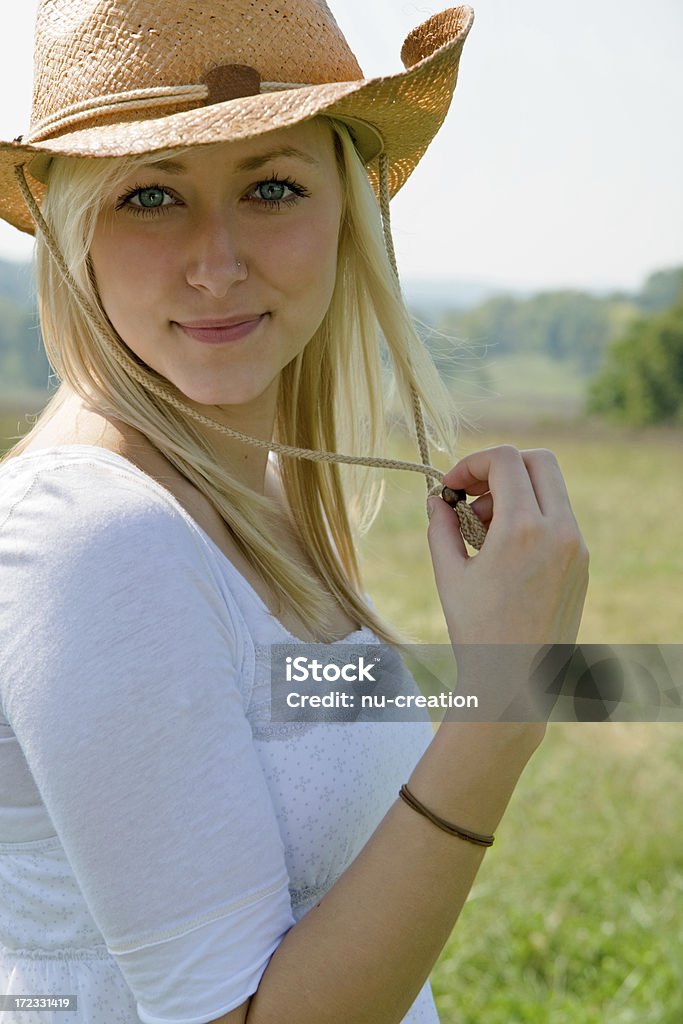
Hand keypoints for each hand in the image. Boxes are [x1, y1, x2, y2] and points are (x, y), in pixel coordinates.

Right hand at [427, 445, 588, 645]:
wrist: (517, 681)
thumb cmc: (476, 631)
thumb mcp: (448, 574)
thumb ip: (440, 527)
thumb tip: (437, 499)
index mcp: (523, 529)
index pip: (505, 459)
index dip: (472, 462)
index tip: (451, 487)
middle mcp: (559, 531)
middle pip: (539, 460)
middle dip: (500, 467)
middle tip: (472, 494)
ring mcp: (577, 547)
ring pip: (551, 489)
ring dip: (515, 493)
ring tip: (483, 531)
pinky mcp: (582, 563)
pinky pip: (558, 518)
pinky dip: (531, 517)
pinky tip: (503, 551)